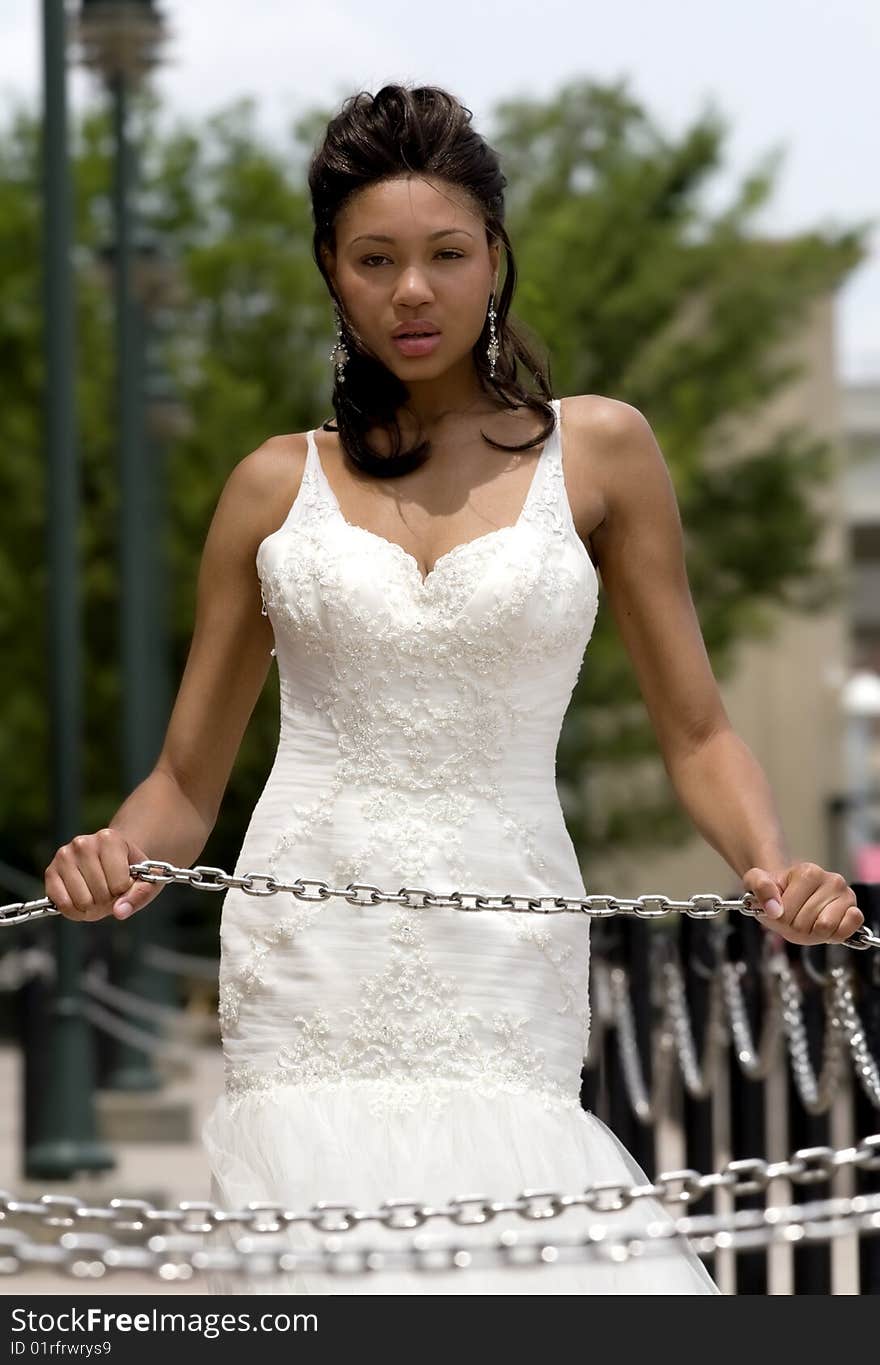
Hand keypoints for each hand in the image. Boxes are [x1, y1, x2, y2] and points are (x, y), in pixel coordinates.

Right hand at [44, 829, 161, 922]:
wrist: (112, 858)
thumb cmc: (131, 870)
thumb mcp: (147, 879)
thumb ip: (139, 895)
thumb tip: (119, 912)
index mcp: (109, 838)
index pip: (119, 884)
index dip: (125, 891)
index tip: (126, 882)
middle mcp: (83, 843)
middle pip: (100, 893)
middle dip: (108, 901)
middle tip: (111, 891)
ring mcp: (64, 856)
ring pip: (81, 901)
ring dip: (92, 908)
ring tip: (98, 895)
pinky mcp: (50, 871)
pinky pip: (62, 904)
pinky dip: (74, 911)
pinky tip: (82, 902)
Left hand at [743, 861, 863, 946]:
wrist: (790, 894)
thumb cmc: (776, 891)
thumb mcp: (756, 882)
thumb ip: (760, 888)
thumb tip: (774, 909)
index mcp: (808, 871)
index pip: (788, 912)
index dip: (779, 918)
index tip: (778, 909)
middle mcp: (832, 880)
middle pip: (805, 922)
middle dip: (794, 926)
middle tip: (793, 916)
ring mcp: (846, 896)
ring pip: (825, 927)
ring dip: (812, 932)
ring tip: (808, 920)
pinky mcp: (854, 911)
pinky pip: (849, 928)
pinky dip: (834, 934)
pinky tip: (825, 926)